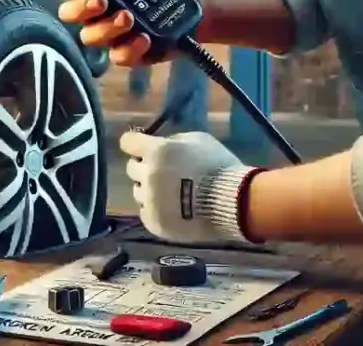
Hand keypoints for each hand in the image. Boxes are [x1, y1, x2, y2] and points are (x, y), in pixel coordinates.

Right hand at [28, 0, 202, 66]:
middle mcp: (97, 9)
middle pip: (69, 13)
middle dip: (79, 7)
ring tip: (129, 16)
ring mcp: (111, 33)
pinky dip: (129, 48)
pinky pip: (118, 56)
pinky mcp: (129, 52)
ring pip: (91, 37)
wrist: (197, 5)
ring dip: (108, 27)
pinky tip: (144, 36)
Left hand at [120, 131, 262, 244]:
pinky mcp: (154, 222)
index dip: (134, 143)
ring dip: (150, 190)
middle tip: (164, 173)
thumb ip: (174, 140)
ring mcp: (149, 200)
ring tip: (172, 195)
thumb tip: (161, 144)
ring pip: (138, 191)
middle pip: (132, 168)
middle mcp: (147, 175)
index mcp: (156, 151)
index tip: (141, 147)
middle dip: (145, 168)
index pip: (128, 142)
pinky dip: (156, 210)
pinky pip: (146, 212)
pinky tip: (173, 209)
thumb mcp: (199, 140)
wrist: (234, 203)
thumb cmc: (219, 167)